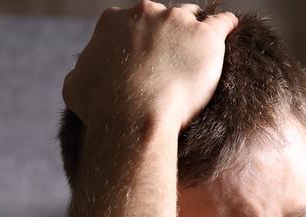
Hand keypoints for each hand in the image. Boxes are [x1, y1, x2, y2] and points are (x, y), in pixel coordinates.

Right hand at [63, 2, 237, 130]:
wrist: (133, 115)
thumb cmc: (101, 105)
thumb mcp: (75, 86)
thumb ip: (82, 72)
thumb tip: (83, 74)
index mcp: (113, 20)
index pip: (129, 22)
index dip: (137, 39)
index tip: (143, 56)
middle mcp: (146, 12)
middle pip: (161, 17)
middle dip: (165, 34)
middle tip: (172, 58)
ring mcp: (178, 21)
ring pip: (191, 16)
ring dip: (194, 30)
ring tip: (201, 48)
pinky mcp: (206, 36)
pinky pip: (223, 22)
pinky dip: (227, 24)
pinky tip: (231, 29)